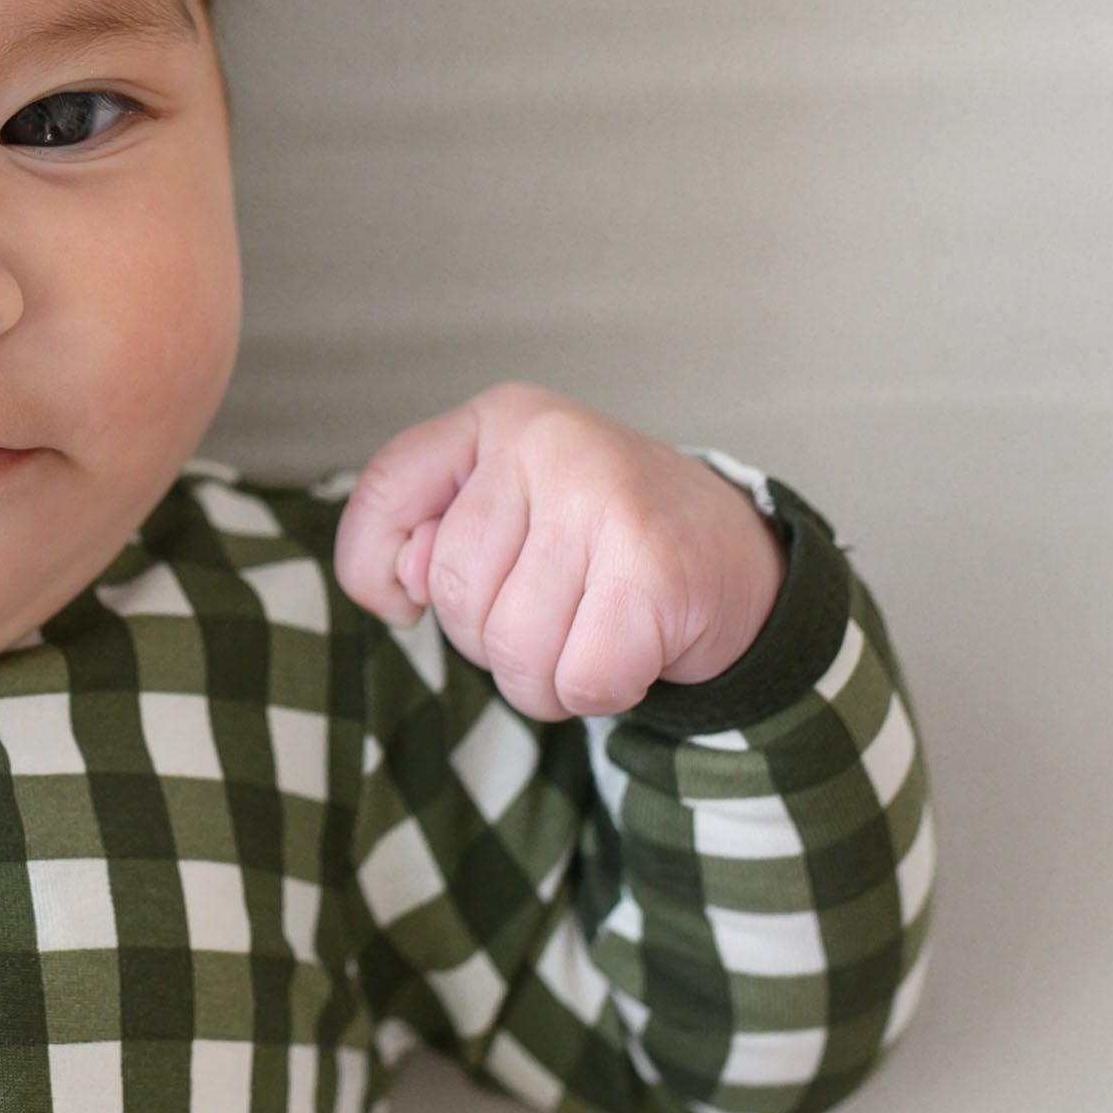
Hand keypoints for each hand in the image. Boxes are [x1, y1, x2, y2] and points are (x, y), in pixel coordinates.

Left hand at [334, 383, 787, 721]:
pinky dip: (598, 694)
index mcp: (499, 418)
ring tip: (590, 636)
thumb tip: (401, 588)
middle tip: (552, 614)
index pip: (385, 492)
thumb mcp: (506, 511)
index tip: (406, 600)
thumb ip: (429, 536)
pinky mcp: (654, 570)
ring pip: (513, 648)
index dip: (373, 567)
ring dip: (545, 678)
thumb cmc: (598, 542)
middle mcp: (548, 442)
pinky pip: (580, 679)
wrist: (739, 558)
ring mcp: (604, 499)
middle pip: (454, 592)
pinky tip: (631, 652)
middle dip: (489, 640)